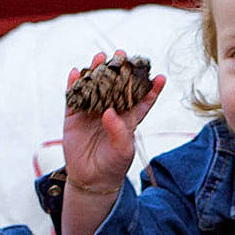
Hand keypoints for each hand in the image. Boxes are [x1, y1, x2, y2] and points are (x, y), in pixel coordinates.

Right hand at [62, 49, 164, 194]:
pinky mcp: (74, 117)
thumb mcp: (122, 152)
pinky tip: (76, 72)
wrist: (90, 179)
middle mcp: (111, 111)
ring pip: (95, 87)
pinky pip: (73, 98)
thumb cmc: (113, 165)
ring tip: (100, 56)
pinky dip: (74, 84)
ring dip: (97, 71)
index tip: (160, 77)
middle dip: (120, 71)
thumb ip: (119, 133)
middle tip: (122, 55)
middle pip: (116, 86)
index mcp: (129, 119)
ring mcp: (92, 112)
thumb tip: (109, 112)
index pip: (142, 101)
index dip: (152, 89)